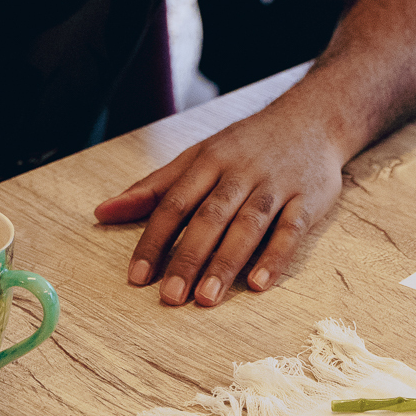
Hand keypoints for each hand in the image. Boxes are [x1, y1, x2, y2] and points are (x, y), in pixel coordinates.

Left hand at [92, 101, 348, 307]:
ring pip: (248, 225)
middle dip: (188, 257)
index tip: (137, 276)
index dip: (154, 240)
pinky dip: (275, 257)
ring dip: (226, 261)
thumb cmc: (246, 144)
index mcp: (209, 160)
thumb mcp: (198, 155)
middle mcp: (241, 171)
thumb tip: (102, 212)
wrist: (313, 118)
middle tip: (170, 296)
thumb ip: (153, 187)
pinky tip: (258, 284)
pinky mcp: (308, 199)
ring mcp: (276, 185)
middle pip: (210, 216)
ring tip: (207, 298)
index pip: (175, 202)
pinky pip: (291, 230)